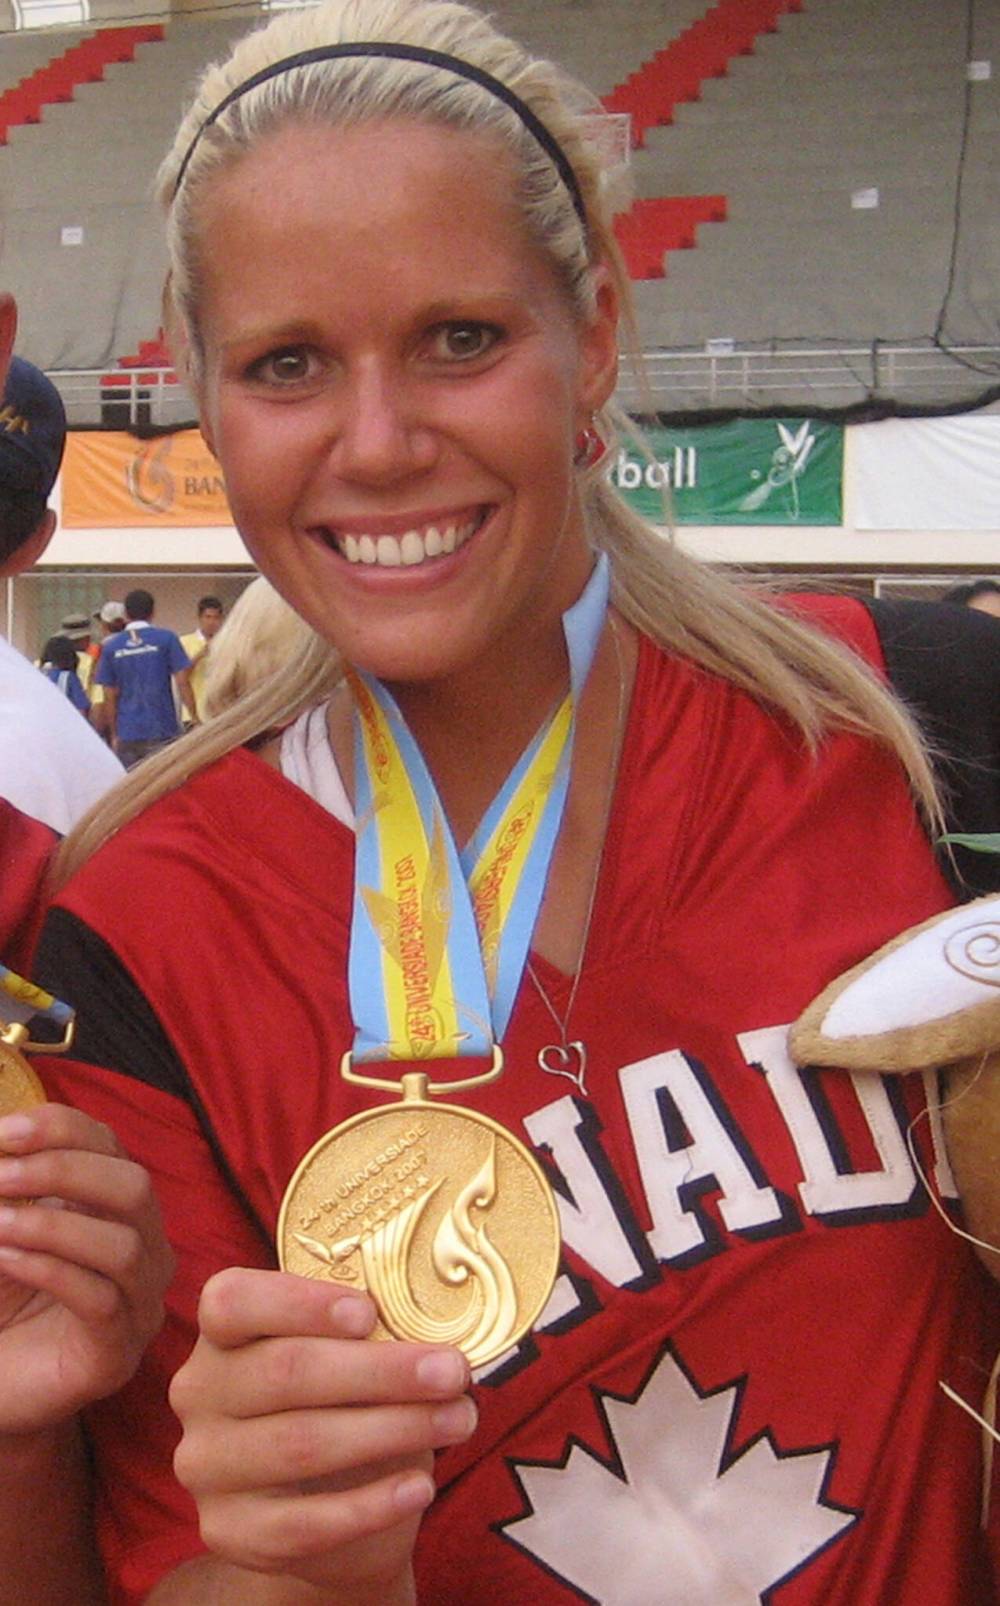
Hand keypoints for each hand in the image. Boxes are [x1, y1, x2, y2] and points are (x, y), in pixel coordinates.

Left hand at [0, 1103, 172, 1434]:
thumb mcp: (2, 1228)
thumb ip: (6, 1184)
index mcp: (118, 1209)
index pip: (111, 1146)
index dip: (60, 1130)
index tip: (2, 1133)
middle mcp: (144, 1251)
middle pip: (134, 1187)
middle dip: (64, 1170)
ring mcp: (137, 1307)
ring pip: (126, 1246)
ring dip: (52, 1225)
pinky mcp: (114, 1357)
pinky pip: (100, 1302)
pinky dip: (50, 1271)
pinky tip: (6, 1259)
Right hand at [169, 1268, 476, 1597]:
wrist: (320, 1507)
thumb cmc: (340, 1404)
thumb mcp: (345, 1357)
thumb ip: (370, 1338)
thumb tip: (439, 1337)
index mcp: (222, 1332)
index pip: (233, 1301)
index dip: (299, 1303)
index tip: (369, 1312)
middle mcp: (200, 1392)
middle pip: (285, 1372)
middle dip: (380, 1371)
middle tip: (451, 1371)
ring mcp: (207, 1465)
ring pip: (300, 1444)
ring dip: (391, 1430)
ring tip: (458, 1420)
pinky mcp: (228, 1531)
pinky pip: (303, 1523)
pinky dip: (370, 1506)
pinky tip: (420, 1487)